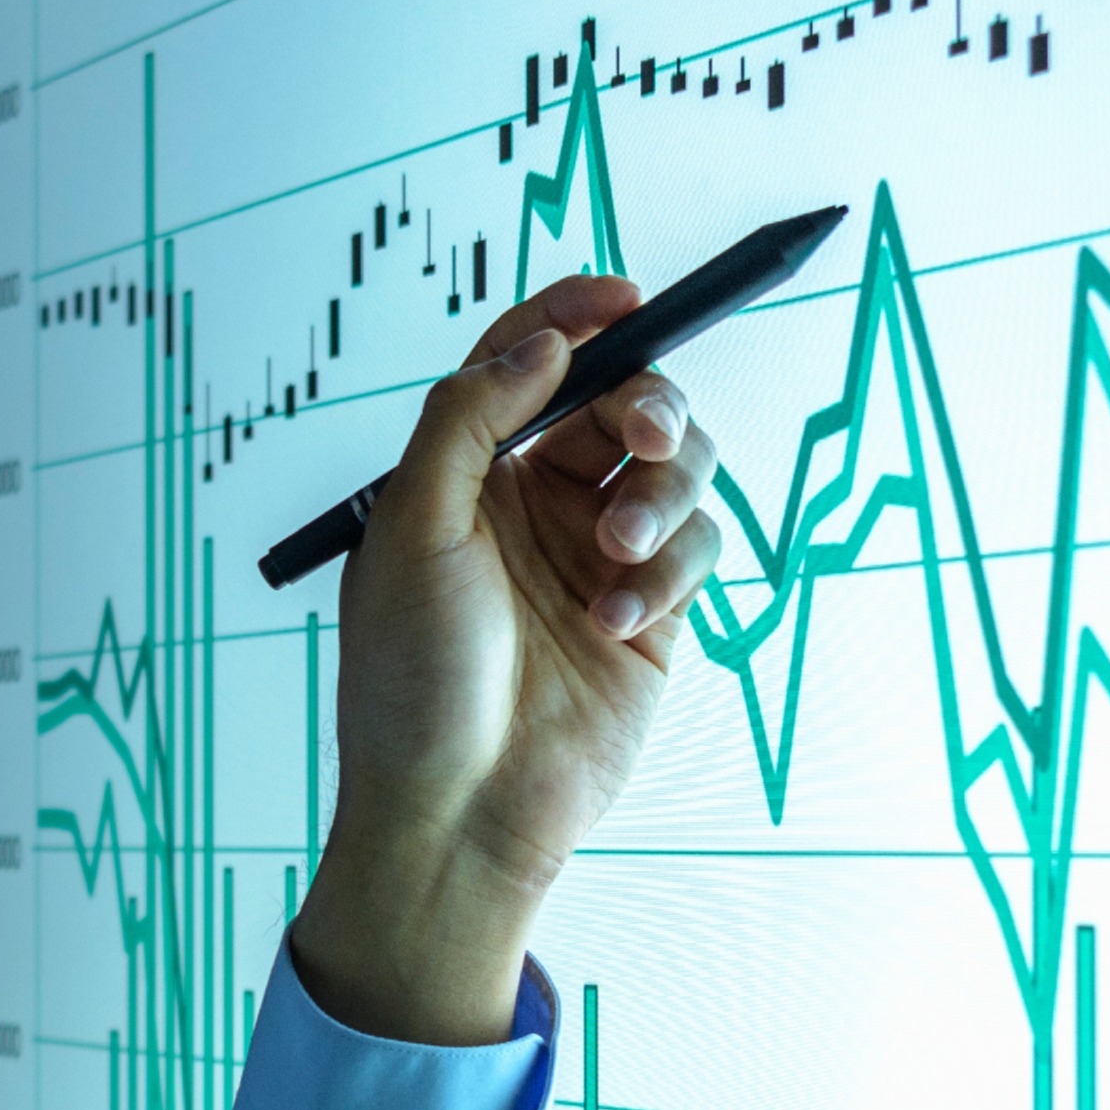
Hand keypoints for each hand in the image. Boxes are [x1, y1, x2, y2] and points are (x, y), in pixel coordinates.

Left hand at [281, 275, 724, 1044]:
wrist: (458, 812)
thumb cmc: (413, 681)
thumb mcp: (412, 529)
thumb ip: (469, 417)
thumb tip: (540, 341)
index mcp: (470, 470)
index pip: (530, 359)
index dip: (578, 313)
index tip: (624, 297)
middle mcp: (538, 501)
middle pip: (624, 400)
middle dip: (646, 403)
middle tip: (643, 433)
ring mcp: (600, 552)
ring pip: (677, 466)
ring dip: (663, 493)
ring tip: (618, 554)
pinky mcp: (653, 608)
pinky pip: (697, 547)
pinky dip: (668, 570)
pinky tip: (618, 620)